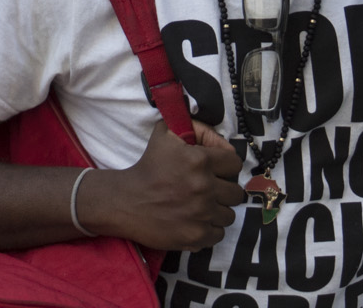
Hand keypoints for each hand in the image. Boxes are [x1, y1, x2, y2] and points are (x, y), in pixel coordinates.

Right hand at [84, 120, 244, 250]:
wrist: (125, 201)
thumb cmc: (147, 166)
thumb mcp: (165, 134)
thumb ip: (193, 127)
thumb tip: (217, 137)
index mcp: (200, 160)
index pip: (235, 164)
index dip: (227, 166)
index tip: (217, 171)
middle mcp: (204, 187)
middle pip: (236, 192)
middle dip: (224, 191)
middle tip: (210, 191)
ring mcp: (201, 214)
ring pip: (229, 215)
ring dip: (218, 211)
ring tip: (202, 208)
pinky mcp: (196, 236)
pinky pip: (219, 234)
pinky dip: (210, 229)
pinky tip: (196, 222)